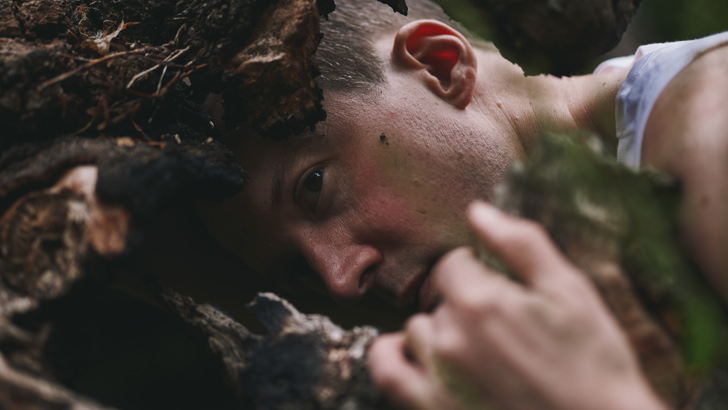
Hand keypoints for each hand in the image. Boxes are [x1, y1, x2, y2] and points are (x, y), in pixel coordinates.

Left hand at [368, 201, 668, 409]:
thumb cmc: (594, 363)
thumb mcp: (570, 291)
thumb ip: (521, 244)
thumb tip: (477, 210)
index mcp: (482, 302)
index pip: (453, 263)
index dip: (477, 270)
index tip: (501, 288)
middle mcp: (450, 339)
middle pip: (438, 298)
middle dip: (464, 303)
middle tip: (501, 327)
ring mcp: (438, 378)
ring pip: (416, 330)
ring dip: (438, 331)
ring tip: (476, 348)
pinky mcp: (431, 408)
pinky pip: (386, 371)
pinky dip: (389, 355)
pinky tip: (407, 351)